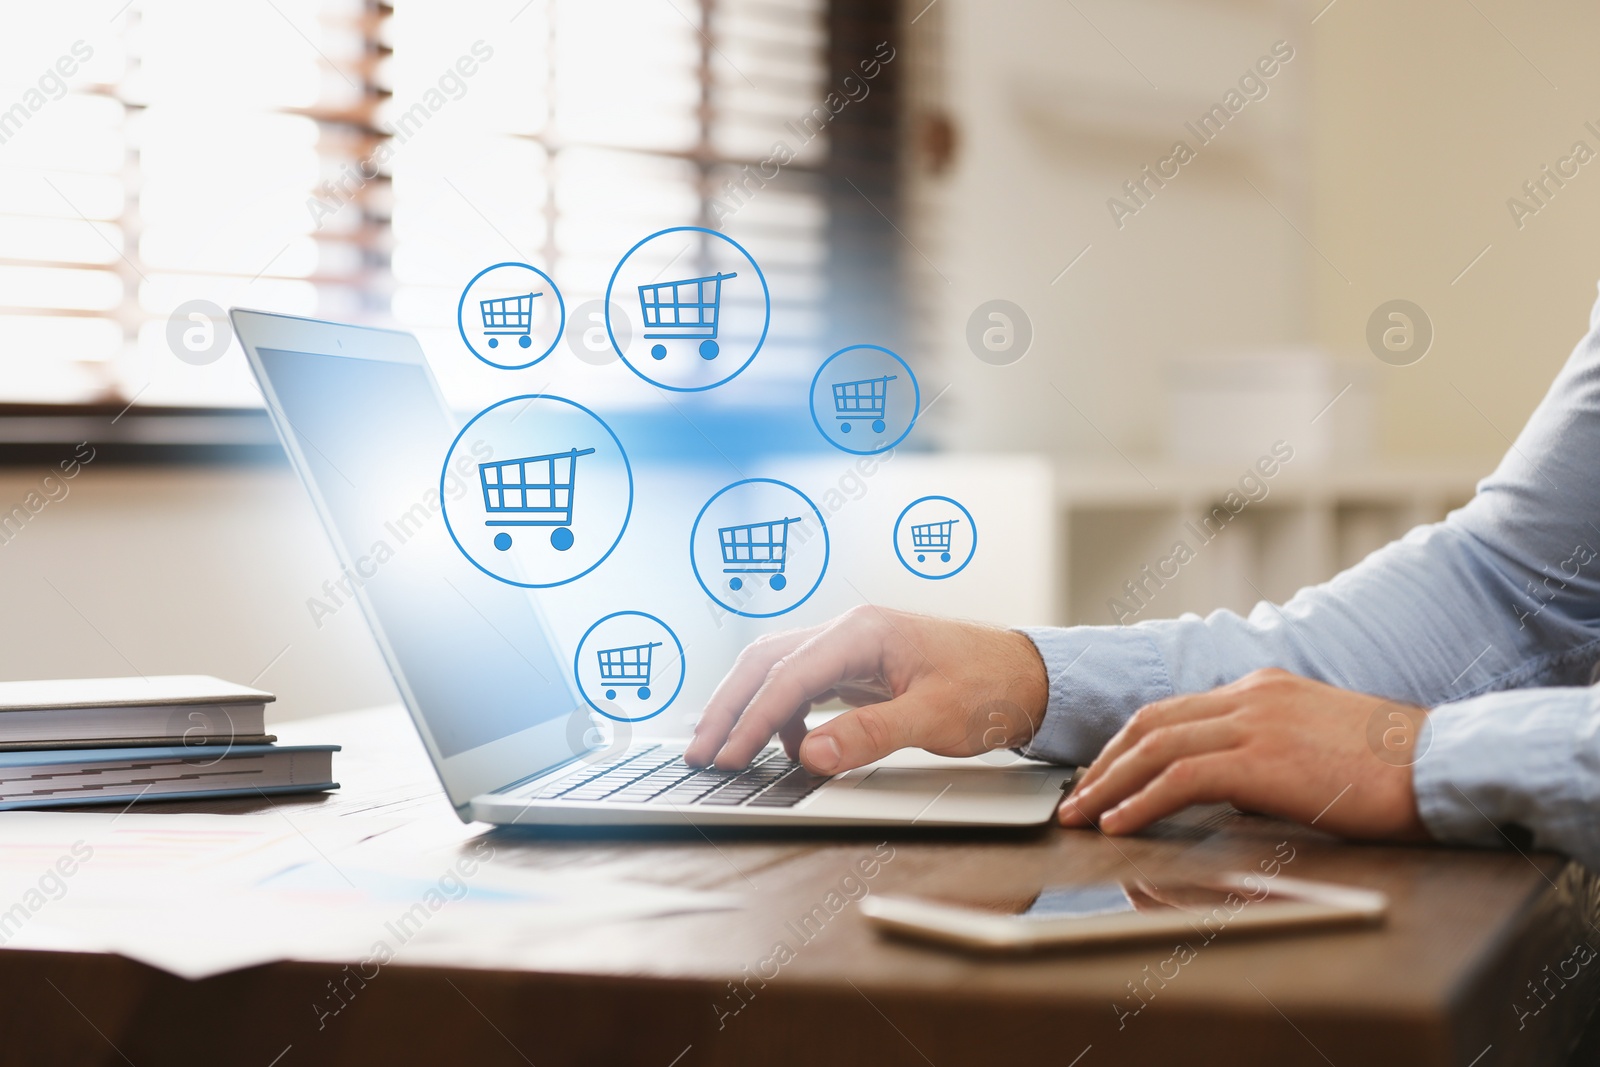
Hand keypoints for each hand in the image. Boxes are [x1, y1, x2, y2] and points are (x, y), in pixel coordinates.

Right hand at [685, 606, 1049, 774]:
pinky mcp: (858, 669)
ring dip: (749, 709)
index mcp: (864, 632)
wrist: (1029, 677)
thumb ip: (870, 735)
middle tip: (701, 754)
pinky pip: (803, 685)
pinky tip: (788, 748)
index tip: (728, 757)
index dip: (752, 719)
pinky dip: (783, 714)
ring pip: (779, 671)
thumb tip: (808, 754)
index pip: (789, 675)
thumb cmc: (991, 687)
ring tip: (726, 752)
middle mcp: (850, 632)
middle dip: (730, 707)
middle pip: (767, 663)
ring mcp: (852, 648)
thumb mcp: (934, 717)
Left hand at [1058, 668, 1430, 840]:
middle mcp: (1250, 695)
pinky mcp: (1262, 757)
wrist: (1441, 765)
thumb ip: (1264, 758)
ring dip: (1110, 784)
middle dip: (1106, 763)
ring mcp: (1255, 721)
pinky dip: (1140, 801)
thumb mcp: (1313, 748)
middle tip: (1076, 798)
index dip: (1128, 745)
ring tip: (1083, 816)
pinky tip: (1120, 824)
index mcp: (1261, 688)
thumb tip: (1228, 791)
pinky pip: (1180, 779)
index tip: (1102, 775)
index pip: (1173, 712)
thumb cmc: (1389, 770)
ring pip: (1156, 747)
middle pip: (1151, 723)